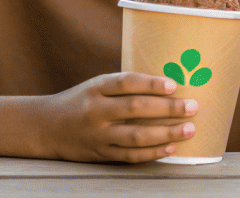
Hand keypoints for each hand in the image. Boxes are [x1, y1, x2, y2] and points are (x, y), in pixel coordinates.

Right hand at [40, 73, 197, 162]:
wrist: (45, 127)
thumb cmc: (83, 101)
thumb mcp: (97, 86)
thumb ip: (126, 86)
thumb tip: (171, 84)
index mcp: (96, 88)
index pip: (126, 82)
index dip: (151, 83)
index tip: (174, 85)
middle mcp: (95, 111)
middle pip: (135, 109)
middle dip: (167, 109)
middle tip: (193, 106)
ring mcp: (97, 135)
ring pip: (135, 136)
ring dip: (166, 134)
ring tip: (190, 129)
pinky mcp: (99, 154)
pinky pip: (129, 155)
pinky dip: (151, 153)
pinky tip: (171, 148)